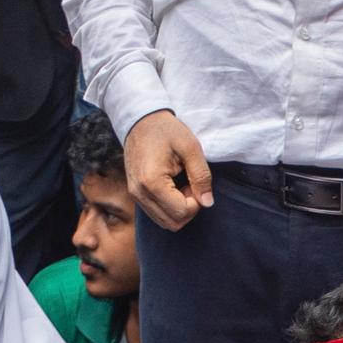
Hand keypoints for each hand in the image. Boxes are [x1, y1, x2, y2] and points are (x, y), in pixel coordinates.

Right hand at [122, 108, 210, 232]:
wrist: (140, 119)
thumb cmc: (166, 130)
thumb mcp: (191, 147)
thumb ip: (201, 176)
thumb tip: (207, 202)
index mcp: (152, 182)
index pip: (181, 212)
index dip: (196, 202)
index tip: (195, 181)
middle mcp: (139, 192)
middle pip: (172, 223)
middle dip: (188, 209)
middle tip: (190, 185)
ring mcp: (135, 194)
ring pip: (163, 222)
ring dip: (178, 209)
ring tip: (181, 185)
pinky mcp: (135, 193)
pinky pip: (156, 213)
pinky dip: (169, 207)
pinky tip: (172, 187)